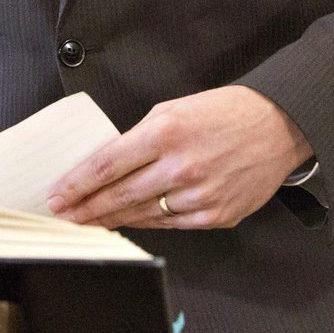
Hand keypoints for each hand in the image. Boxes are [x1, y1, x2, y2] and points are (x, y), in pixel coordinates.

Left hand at [46, 86, 311, 229]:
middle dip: (84, 209)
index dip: (77, 184)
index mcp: (164, 131)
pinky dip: (147, 223)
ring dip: (110, 220)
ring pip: (142, 215)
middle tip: (60, 217)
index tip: (56, 195)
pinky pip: (170, 223)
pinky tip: (127, 223)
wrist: (277, 126)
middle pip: (118, 196)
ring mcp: (199, 196)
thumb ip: (141, 138)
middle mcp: (180, 166)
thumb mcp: (174, 109)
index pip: (106, 164)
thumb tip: (109, 166)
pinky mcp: (215, 216)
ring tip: (86, 223)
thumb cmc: (223, 112)